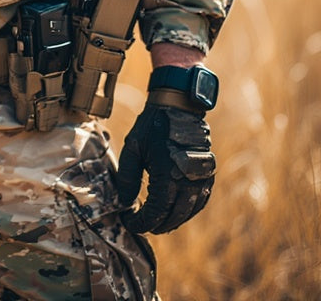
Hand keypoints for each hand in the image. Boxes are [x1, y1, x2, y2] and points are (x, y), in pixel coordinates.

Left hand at [115, 103, 215, 233]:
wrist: (177, 107)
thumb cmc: (151, 127)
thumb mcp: (133, 149)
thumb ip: (127, 178)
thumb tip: (125, 202)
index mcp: (167, 176)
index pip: (154, 213)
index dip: (140, 222)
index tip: (127, 222)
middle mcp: (187, 182)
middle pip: (172, 218)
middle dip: (155, 225)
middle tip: (140, 224)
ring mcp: (201, 180)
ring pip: (188, 213)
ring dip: (172, 221)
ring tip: (156, 222)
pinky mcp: (207, 175)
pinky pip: (199, 201)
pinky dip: (187, 211)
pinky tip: (174, 211)